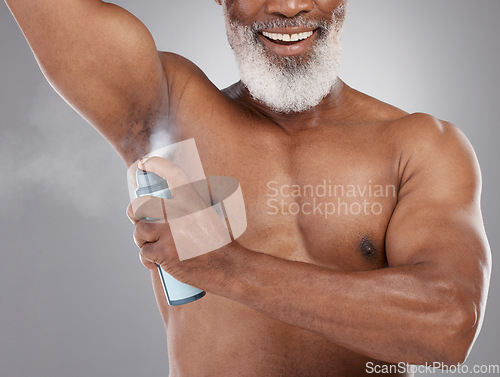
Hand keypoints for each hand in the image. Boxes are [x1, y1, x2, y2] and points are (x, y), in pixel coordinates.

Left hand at [126, 156, 232, 285]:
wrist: (229, 268)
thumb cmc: (222, 244)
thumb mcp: (212, 215)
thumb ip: (197, 205)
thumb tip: (187, 196)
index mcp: (192, 200)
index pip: (171, 173)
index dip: (154, 164)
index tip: (143, 163)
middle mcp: (178, 212)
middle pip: (141, 205)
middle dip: (134, 212)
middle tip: (138, 219)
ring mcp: (169, 233)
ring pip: (139, 230)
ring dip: (141, 239)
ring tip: (150, 246)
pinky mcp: (163, 253)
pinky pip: (144, 252)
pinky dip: (147, 259)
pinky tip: (154, 264)